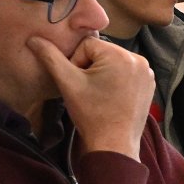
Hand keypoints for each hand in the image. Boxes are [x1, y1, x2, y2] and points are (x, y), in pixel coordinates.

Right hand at [28, 36, 154, 158]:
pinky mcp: (149, 84)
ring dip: (102, 74)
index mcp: (121, 55)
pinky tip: (110, 98)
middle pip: (102, 52)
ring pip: (113, 63)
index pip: (87, 45)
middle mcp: (139, 59)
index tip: (78, 83)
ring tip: (98, 95)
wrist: (114, 144)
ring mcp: (147, 72)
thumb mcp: (67, 82)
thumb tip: (34, 39)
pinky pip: (126, 73)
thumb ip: (50, 57)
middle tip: (88, 90)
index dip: (76, 62)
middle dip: (89, 67)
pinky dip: (115, 81)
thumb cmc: (91, 114)